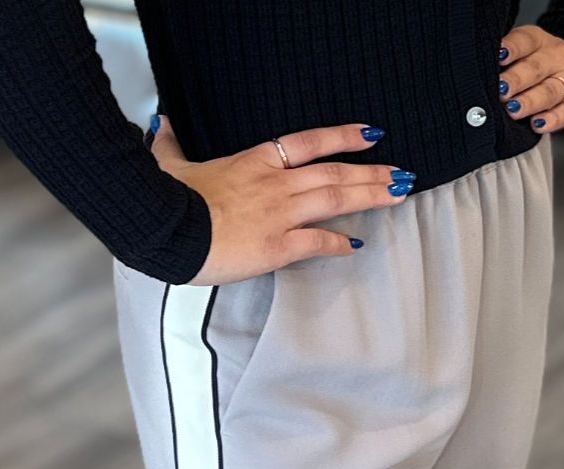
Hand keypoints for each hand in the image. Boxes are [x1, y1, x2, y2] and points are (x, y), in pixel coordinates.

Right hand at [149, 115, 414, 283]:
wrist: (168, 228)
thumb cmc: (168, 198)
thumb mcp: (170, 163)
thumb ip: (170, 145)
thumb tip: (161, 127)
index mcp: (255, 162)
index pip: (309, 142)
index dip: (343, 136)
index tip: (370, 134)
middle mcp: (275, 183)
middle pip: (334, 172)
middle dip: (372, 172)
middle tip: (402, 173)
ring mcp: (280, 214)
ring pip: (335, 199)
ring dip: (370, 197)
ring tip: (397, 196)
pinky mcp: (277, 246)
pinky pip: (317, 242)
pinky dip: (338, 243)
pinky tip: (356, 245)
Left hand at [498, 24, 563, 131]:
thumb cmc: (544, 70)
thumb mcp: (528, 57)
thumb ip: (509, 64)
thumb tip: (482, 78)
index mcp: (541, 42)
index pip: (526, 40)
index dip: (513, 48)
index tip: (499, 57)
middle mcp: (559, 57)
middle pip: (537, 68)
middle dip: (517, 80)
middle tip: (501, 91)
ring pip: (550, 91)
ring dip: (530, 101)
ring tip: (513, 109)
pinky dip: (553, 119)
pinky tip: (538, 124)